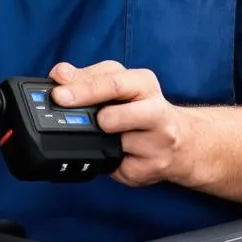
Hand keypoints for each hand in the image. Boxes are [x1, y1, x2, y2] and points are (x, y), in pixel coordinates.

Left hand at [48, 61, 193, 187]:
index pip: (111, 81)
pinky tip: (119, 155)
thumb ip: (88, 78)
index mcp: (144, 83)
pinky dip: (111, 163)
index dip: (81, 88)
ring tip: (106, 134)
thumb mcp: (119, 85)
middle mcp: (156, 111)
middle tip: (63, 106)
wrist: (184, 141)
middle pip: (115, 113)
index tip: (57, 93)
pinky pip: (119, 167)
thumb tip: (60, 74)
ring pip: (117, 143)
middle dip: (87, 112)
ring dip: (103, 140)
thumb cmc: (143, 108)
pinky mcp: (154, 167)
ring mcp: (158, 141)